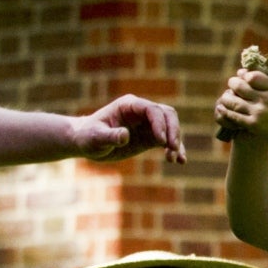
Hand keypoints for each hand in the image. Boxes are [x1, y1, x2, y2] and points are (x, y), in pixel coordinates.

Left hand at [71, 94, 185, 163]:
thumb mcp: (95, 137)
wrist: (86, 142)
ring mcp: (147, 124)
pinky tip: (181, 161)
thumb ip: (110, 136)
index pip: (151, 109)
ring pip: (171, 126)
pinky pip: (168, 140)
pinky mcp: (150, 137)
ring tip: (173, 159)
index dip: (160, 123)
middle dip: (173, 130)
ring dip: (175, 141)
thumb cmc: (88, 136)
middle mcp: (141, 112)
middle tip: (172, 148)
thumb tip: (125, 135)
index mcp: (129, 105)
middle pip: (167, 114)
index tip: (162, 141)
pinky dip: (176, 149)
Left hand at [215, 67, 267, 144]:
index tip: (243, 77)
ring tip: (226, 96)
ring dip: (227, 98)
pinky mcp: (253, 124)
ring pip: (234, 101)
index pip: (252, 76)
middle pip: (240, 86)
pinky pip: (233, 115)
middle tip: (232, 83)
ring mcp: (259, 112)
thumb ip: (264, 80)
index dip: (244, 75)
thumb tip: (240, 71)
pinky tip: (221, 108)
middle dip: (232, 83)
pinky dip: (225, 111)